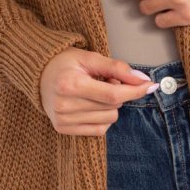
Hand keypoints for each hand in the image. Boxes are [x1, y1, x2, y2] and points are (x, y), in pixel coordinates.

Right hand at [40, 49, 157, 135]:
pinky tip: (90, 105)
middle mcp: (64, 105)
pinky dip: (102, 118)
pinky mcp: (63, 129)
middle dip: (118, 93)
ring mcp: (62, 119)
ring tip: (94, 92)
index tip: (151, 86)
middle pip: (113, 107)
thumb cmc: (65, 63)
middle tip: (104, 80)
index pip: (112, 94)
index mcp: (70, 84)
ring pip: (109, 120)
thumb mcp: (90, 58)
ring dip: (109, 106)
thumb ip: (117, 68)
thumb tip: (142, 79)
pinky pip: (99, 131)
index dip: (135, 91)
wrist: (38, 75)